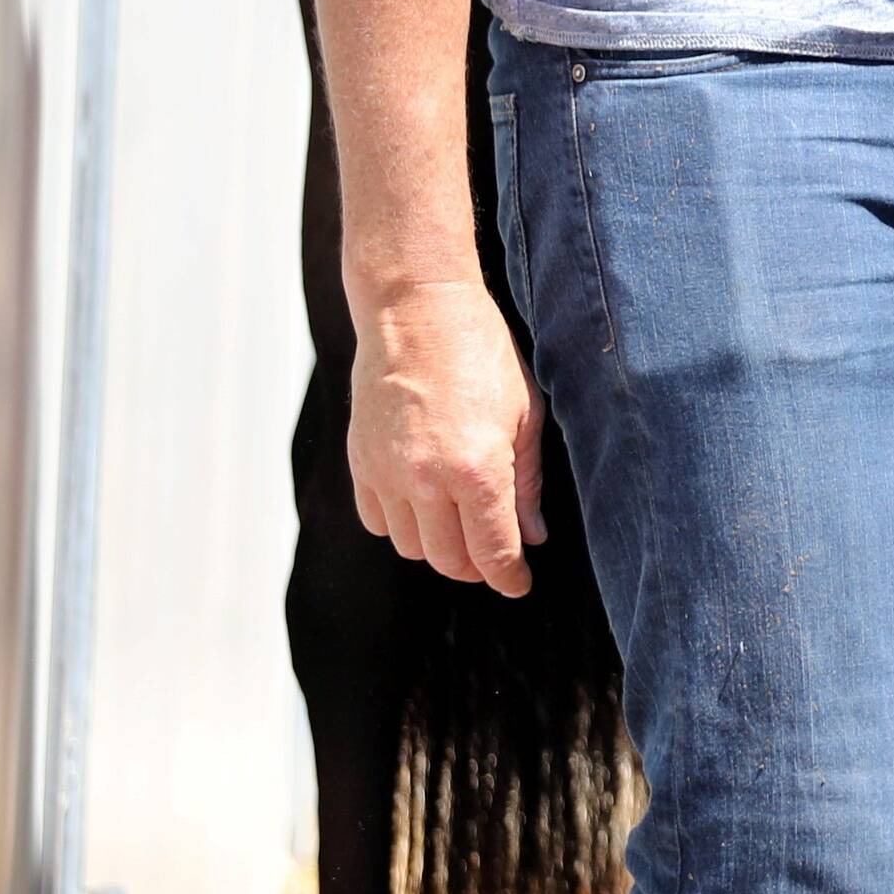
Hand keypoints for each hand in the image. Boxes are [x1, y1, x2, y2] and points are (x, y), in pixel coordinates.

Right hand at [349, 271, 545, 594]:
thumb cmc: (482, 352)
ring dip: (439, 548)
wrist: (416, 310)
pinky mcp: (361, 463)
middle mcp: (426, 481)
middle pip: (449, 560)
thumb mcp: (526, 413)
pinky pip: (378, 521)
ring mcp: (387, 474)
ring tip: (462, 525)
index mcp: (477, 470)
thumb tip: (533, 535)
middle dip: (477, 567)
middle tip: (496, 556)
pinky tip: (424, 505)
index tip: (519, 584)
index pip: (492, 552)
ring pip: (411, 547)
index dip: (509, 578)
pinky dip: (402, 525)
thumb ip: (528, 482)